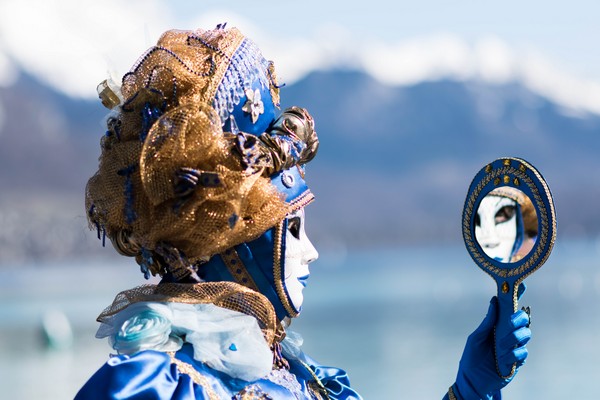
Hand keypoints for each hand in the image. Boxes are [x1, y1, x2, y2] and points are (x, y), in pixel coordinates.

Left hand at [452, 283, 530, 398]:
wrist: (473, 381)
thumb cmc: (472, 357)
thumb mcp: (476, 338)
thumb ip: (487, 322)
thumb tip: (494, 301)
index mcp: (497, 324)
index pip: (510, 308)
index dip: (517, 295)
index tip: (522, 284)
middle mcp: (508, 332)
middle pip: (523, 318)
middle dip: (518, 319)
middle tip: (508, 324)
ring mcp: (514, 346)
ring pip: (526, 334)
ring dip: (512, 339)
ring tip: (499, 348)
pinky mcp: (518, 360)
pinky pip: (523, 352)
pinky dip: (513, 355)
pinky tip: (503, 360)